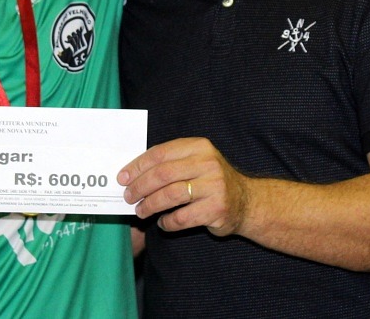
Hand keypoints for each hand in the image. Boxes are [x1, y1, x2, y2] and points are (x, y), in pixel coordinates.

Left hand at [118, 137, 250, 236]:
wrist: (246, 202)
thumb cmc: (211, 181)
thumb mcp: (196, 162)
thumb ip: (170, 162)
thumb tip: (131, 172)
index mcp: (199, 147)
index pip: (160, 153)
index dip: (138, 166)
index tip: (122, 177)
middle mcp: (208, 163)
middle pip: (163, 174)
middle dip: (140, 187)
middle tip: (128, 197)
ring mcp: (215, 186)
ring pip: (170, 195)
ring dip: (150, 205)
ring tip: (141, 211)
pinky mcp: (216, 209)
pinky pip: (181, 217)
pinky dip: (167, 222)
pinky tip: (163, 223)